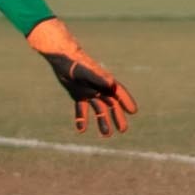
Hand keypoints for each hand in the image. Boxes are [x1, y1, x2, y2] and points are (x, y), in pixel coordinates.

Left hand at [29, 18, 137, 136]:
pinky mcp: (79, 95)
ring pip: (98, 109)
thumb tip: (112, 84)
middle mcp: (99, 88)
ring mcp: (89, 92)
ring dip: (102, 121)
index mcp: (104, 81)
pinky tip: (81, 130)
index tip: (133, 111)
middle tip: (123, 130)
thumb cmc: (75, 63)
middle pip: (111, 104)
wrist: (61, 59)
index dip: (126, 101)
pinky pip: (82, 110)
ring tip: (106, 135)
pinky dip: (82, 119)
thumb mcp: (85, 71)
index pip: (118, 93)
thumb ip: (98, 78)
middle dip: (117, 117)